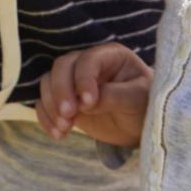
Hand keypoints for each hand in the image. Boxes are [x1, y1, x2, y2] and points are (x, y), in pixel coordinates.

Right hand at [37, 42, 151, 146]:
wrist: (139, 126)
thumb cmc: (145, 107)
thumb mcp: (137, 100)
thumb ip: (114, 96)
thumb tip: (86, 102)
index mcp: (110, 56)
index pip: (88, 60)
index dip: (83, 79)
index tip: (88, 104)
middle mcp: (87, 64)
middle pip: (62, 67)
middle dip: (61, 91)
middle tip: (68, 115)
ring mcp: (72, 81)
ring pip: (48, 82)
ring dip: (51, 105)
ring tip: (64, 128)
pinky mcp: (63, 100)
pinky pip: (44, 103)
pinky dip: (46, 118)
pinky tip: (58, 134)